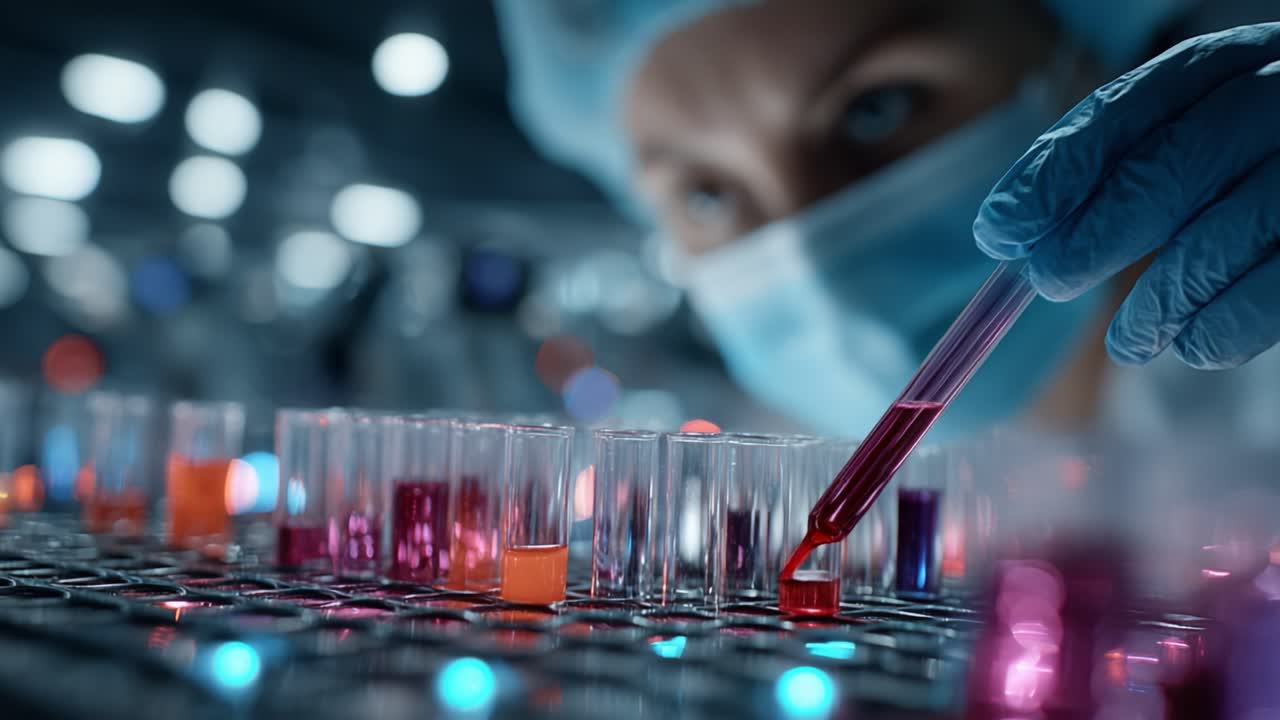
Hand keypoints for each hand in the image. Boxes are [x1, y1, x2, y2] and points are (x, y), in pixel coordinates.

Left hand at [974, 23, 1279, 369]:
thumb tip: (1009, 233)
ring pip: (1222, 237)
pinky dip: (1219, 329)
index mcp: (1226, 62)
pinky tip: (1190, 343)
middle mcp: (1278, 100)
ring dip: (1156, 301)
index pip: (1126, 108)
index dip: (1056, 172)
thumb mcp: (1189, 131)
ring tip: (1126, 341)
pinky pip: (1272, 295)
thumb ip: (1110, 167)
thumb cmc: (1246, 162)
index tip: (1002, 228)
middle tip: (1050, 280)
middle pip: (1171, 167)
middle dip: (1096, 235)